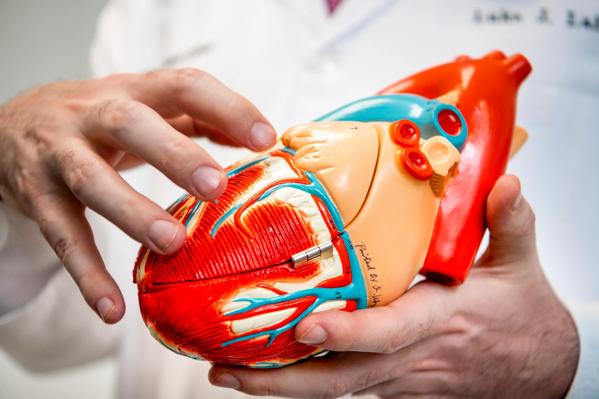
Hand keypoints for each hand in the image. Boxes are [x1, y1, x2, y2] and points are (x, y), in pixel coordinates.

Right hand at [0, 69, 274, 322]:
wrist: (13, 126)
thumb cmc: (100, 121)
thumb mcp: (145, 107)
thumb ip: (199, 119)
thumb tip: (262, 139)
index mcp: (133, 91)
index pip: (183, 86)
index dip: (225, 107)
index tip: (266, 138)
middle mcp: (92, 115)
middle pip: (131, 125)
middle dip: (175, 154)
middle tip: (216, 187)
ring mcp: (59, 154)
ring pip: (90, 180)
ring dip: (132, 211)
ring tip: (172, 243)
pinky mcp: (37, 195)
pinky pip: (61, 236)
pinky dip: (86, 273)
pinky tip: (112, 309)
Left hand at [210, 175, 579, 397]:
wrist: (540, 366)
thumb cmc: (522, 315)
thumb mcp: (521, 266)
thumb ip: (510, 222)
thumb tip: (506, 181)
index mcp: (438, 318)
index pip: (391, 331)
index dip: (350, 332)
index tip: (306, 324)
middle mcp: (410, 355)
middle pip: (341, 379)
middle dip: (282, 380)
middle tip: (227, 368)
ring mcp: (399, 377)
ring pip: (333, 391)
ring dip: (279, 385)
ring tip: (226, 371)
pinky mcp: (393, 386)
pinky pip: (341, 389)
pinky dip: (301, 382)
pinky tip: (265, 369)